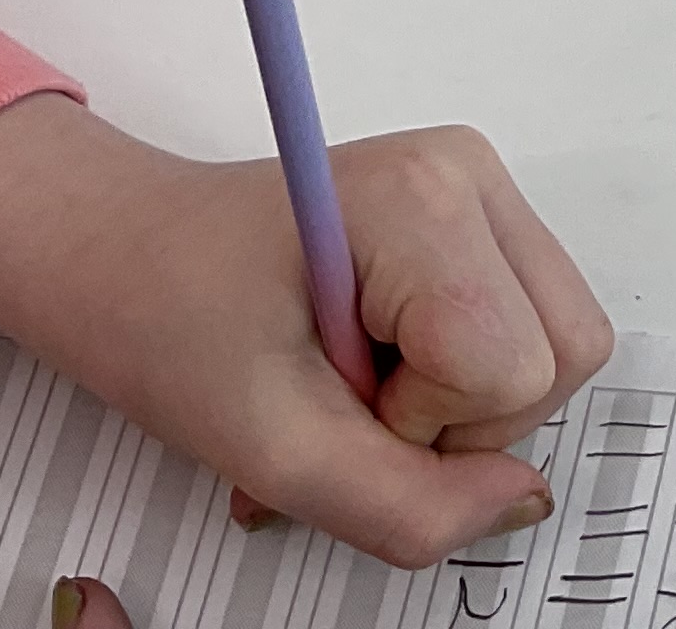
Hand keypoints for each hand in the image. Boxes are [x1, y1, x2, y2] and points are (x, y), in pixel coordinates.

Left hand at [0, 98, 615, 571]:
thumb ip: (405, 503)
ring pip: (556, 345)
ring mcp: (482, 186)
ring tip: (353, 385)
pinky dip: (460, 378)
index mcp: (426, 196)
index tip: (328, 403)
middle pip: (562, 351)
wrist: (113, 252)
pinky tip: (374, 363)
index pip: (512, 369)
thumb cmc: (164, 317)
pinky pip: (526, 328)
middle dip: (462, 419)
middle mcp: (473, 171)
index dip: (424, 426)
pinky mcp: (476, 215)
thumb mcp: (270, 446)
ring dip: (461, 404)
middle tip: (346, 404)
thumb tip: (519, 504)